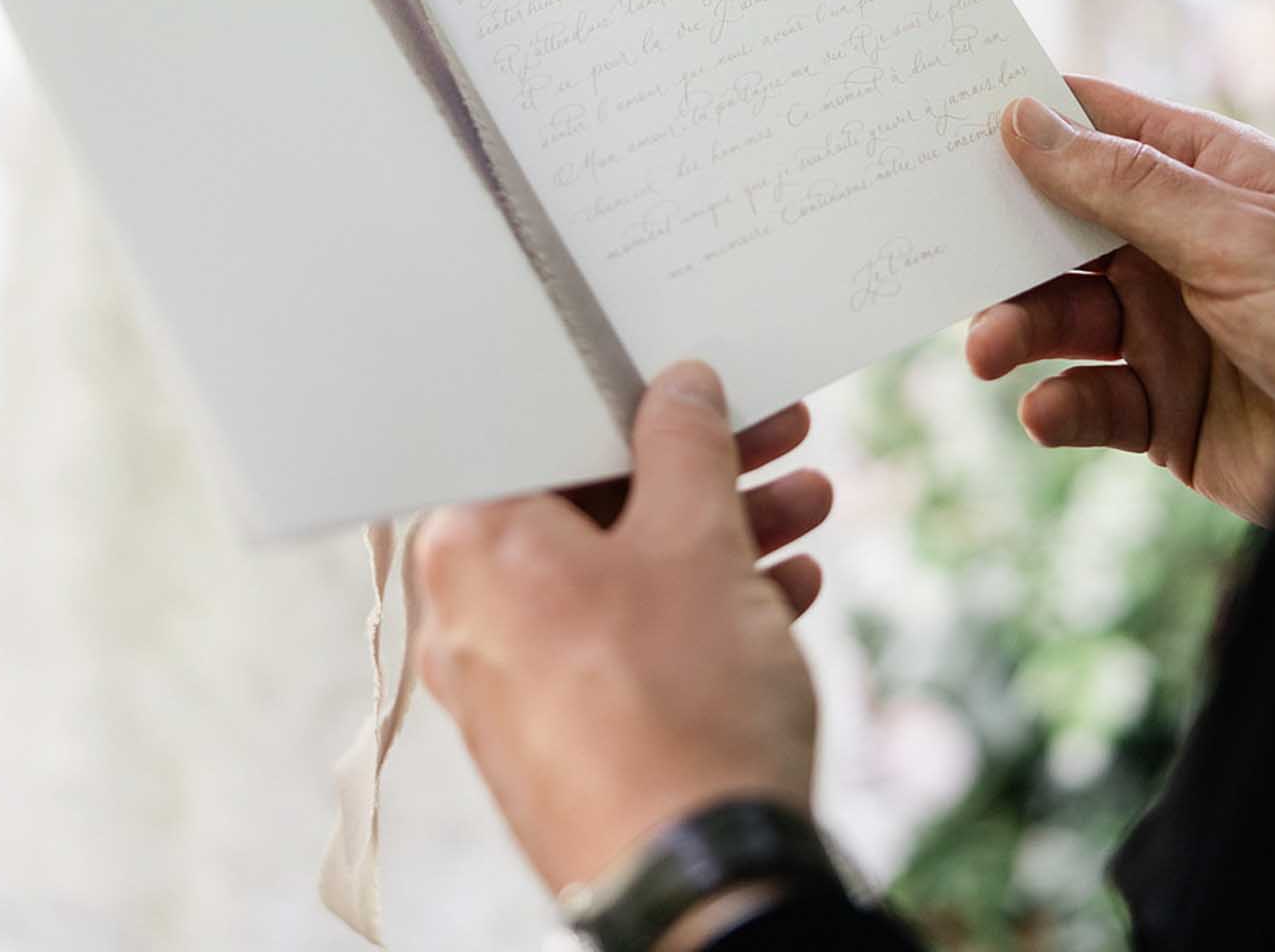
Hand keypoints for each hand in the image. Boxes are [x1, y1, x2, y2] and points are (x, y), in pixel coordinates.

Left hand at [416, 364, 825, 893]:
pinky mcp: (555, 738)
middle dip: (699, 469)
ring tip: (807, 506)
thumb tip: (679, 389)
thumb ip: (684, 444)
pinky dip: (695, 608)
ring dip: (715, 534)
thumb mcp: (697, 541)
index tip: (697, 388)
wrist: (702, 887)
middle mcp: (467, 612)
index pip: (546, 432)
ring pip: (617, 573)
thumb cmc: (682, 708)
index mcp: (471, 543)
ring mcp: (508, 684)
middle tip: (775, 437)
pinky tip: (785, 588)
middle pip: (590, 502)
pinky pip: (620, 643)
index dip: (635, 398)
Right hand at [968, 78, 1274, 523]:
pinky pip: (1089, 403)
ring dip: (1016, 331)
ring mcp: (1167, 330)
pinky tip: (1047, 413)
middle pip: (1058, 230)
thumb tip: (1023, 118)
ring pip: (1061, 318)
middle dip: (1002, 247)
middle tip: (947, 258)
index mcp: (1202, 179)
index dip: (1024, 121)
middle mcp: (1176, 247)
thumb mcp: (1228, 235)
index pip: (1096, 128)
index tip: (943, 123)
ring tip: (988, 352)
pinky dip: (1058, 408)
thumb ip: (1119, 183)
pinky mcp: (1165, 413)